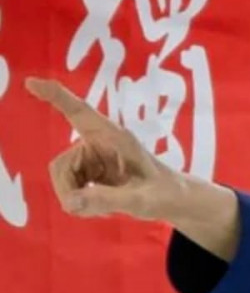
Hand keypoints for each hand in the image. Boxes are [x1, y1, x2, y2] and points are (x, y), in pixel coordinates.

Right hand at [25, 77, 184, 221]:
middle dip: (69, 191)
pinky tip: (101, 206)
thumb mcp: (141, 201)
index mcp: (114, 137)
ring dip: (77, 198)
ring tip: (105, 209)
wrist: (174, 200)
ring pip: (62, 178)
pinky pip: (70, 186)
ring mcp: (92, 156)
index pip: (79, 112)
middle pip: (60, 165)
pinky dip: (81, 201)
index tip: (31, 82)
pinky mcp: (90, 169)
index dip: (55, 97)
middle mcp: (98, 141)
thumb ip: (107, 200)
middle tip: (91, 210)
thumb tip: (70, 203)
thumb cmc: (165, 194)